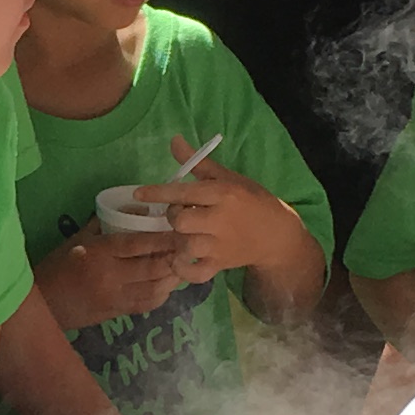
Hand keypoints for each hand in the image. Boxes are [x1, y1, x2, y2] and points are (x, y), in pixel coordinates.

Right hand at [36, 223, 183, 332]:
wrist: (44, 303)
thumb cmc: (58, 266)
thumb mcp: (77, 239)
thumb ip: (103, 225)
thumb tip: (132, 210)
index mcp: (100, 253)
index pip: (137, 244)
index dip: (162, 238)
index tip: (180, 232)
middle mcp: (111, 276)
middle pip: (152, 267)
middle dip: (174, 258)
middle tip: (189, 248)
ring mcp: (116, 297)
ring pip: (154, 288)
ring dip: (171, 278)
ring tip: (181, 266)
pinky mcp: (117, 312)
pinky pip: (147, 304)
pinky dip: (161, 294)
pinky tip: (166, 285)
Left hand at [146, 167, 306, 286]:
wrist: (276, 234)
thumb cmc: (250, 200)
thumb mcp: (227, 177)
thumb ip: (198, 162)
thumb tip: (174, 140)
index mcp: (223, 194)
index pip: (185, 192)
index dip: (158, 193)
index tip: (139, 193)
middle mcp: (221, 220)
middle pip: (182, 221)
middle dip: (174, 216)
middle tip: (181, 214)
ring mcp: (220, 246)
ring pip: (186, 246)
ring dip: (177, 241)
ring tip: (184, 234)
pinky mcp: (220, 266)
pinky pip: (194, 274)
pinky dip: (182, 269)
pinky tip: (180, 259)